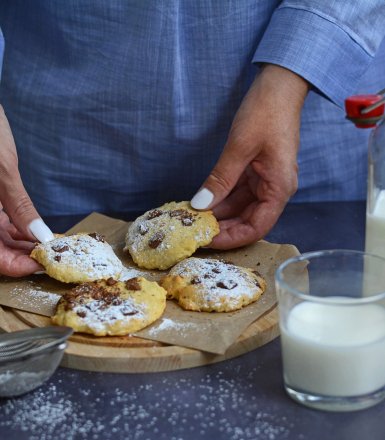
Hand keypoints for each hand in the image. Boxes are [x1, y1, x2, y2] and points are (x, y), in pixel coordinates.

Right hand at [0, 105, 52, 275]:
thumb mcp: (2, 171)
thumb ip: (20, 207)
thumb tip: (40, 237)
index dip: (17, 266)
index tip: (44, 265)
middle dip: (23, 256)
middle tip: (53, 255)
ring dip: (23, 244)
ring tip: (50, 244)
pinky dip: (18, 229)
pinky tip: (36, 230)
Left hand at [191, 64, 309, 248]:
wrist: (279, 86)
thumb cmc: (266, 112)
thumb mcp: (239, 147)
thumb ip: (220, 179)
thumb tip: (200, 205)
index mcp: (279, 188)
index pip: (256, 227)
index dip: (232, 238)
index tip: (207, 241)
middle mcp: (274, 189)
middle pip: (248, 221)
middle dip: (223, 228)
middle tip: (196, 232)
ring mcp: (265, 181)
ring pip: (241, 208)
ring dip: (220, 214)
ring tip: (195, 220)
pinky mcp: (256, 172)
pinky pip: (238, 193)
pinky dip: (221, 198)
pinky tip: (203, 203)